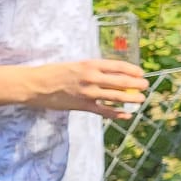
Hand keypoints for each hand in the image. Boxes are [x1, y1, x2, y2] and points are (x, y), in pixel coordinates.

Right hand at [25, 59, 150, 119]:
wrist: (35, 85)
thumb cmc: (54, 72)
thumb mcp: (76, 65)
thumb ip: (92, 69)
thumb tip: (112, 73)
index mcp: (90, 64)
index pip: (118, 66)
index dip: (132, 70)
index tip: (141, 72)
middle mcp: (91, 77)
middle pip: (121, 81)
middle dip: (136, 84)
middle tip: (145, 86)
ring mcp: (88, 93)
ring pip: (116, 96)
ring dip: (131, 98)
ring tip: (141, 99)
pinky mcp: (82, 106)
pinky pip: (104, 111)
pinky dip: (116, 114)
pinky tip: (126, 115)